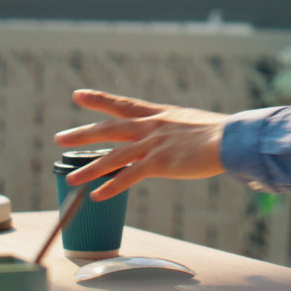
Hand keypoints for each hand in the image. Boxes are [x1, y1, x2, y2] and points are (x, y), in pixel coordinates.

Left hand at [54, 90, 229, 199]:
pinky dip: (111, 186)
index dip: (99, 99)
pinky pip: (128, 176)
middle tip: (58, 138)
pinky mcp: (159, 163)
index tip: (79, 95)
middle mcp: (152, 127)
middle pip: (109, 128)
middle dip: (82, 133)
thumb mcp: (195, 125)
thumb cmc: (222, 134)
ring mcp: (153, 145)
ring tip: (70, 179)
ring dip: (90, 168)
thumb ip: (180, 131)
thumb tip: (181, 139)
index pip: (123, 105)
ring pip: (113, 156)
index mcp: (160, 115)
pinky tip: (97, 195)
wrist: (232, 139)